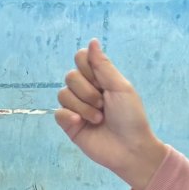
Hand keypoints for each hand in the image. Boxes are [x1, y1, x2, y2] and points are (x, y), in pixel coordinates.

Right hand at [54, 40, 168, 189]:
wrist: (129, 148)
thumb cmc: (131, 117)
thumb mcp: (120, 87)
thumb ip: (103, 65)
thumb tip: (92, 41)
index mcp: (100, 78)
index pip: (81, 58)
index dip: (87, 66)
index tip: (101, 79)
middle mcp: (86, 90)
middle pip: (70, 76)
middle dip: (87, 91)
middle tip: (103, 104)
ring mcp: (76, 107)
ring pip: (63, 94)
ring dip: (83, 106)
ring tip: (98, 118)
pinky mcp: (68, 124)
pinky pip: (57, 112)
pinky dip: (69, 116)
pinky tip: (81, 124)